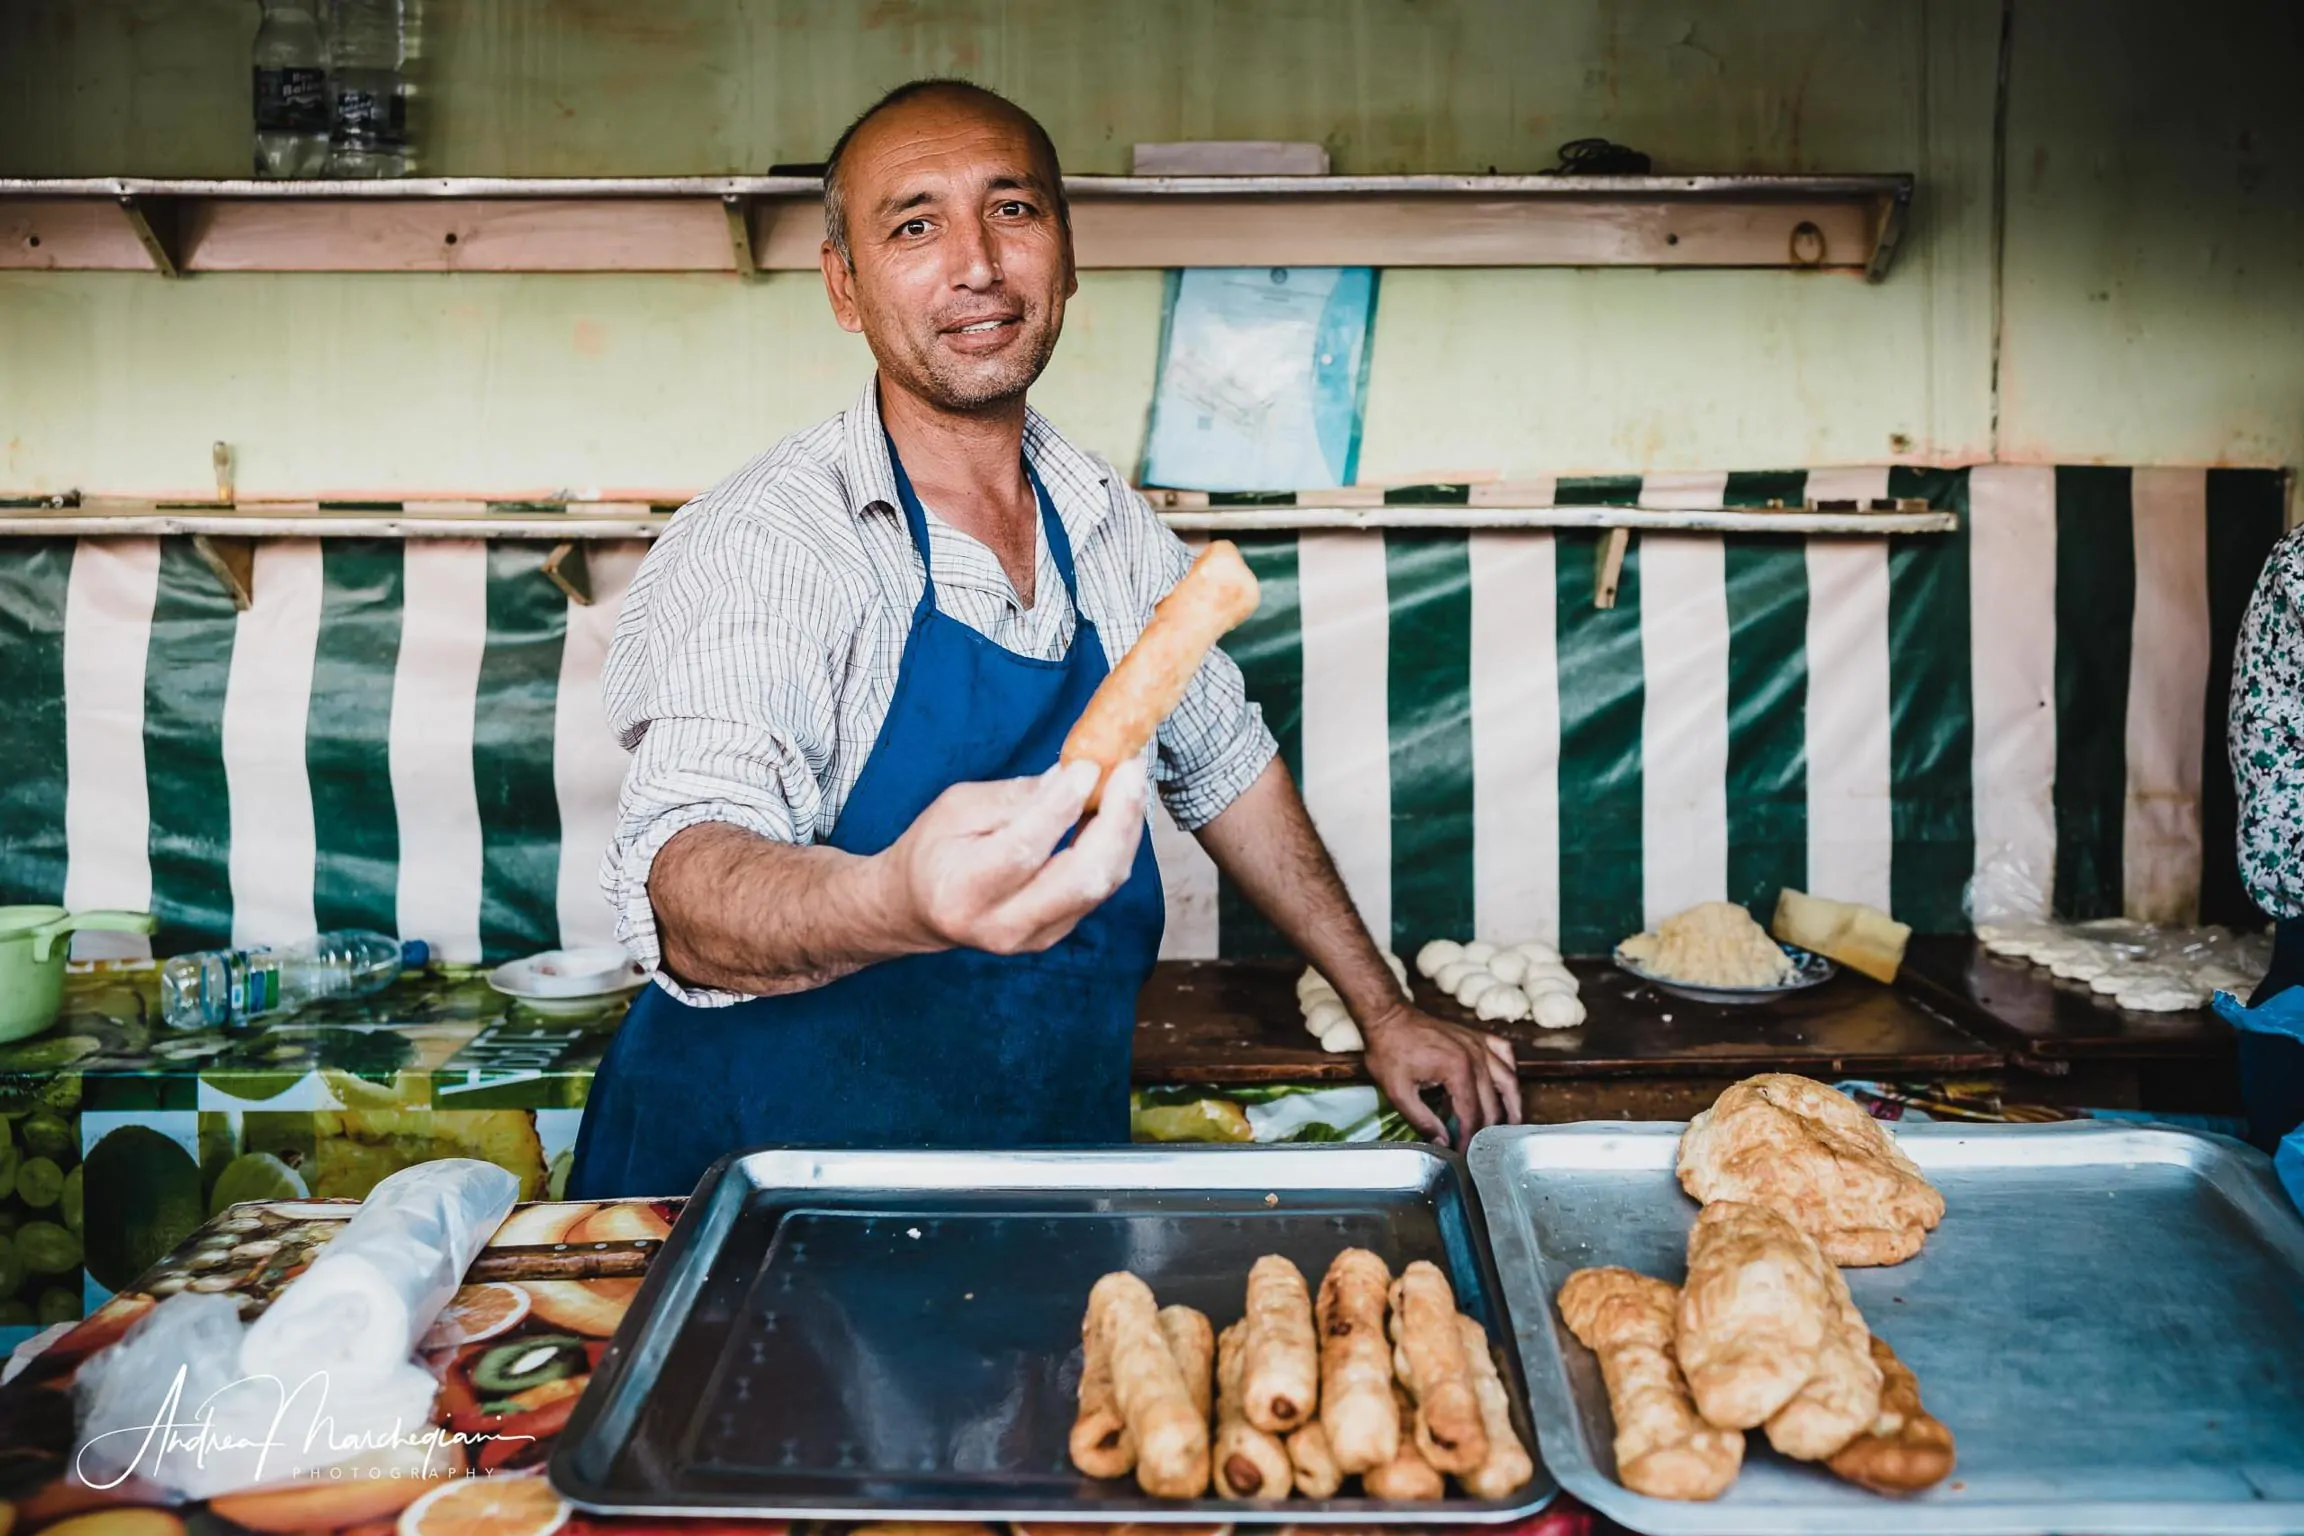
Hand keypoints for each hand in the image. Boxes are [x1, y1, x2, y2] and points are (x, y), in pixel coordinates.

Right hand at [884, 757, 1148, 955]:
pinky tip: (1120, 810)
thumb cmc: (933, 849)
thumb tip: (1070, 776)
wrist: (921, 907)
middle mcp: (1003, 924)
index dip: (1061, 807)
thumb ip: (1013, 798)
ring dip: (1125, 829)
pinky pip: (1100, 888)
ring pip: (1101, 885)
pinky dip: (1117, 845)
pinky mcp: (1058, 933)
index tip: (1088, 766)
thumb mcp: (956, 808)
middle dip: (1116, 820)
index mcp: (964, 891)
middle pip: (1080, 879)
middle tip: (1131, 769)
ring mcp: (1036, 936)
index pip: (1023, 850)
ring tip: (1131, 781)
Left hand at [1357, 1002, 1521, 1147]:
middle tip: (1481, 1146)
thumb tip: (1443, 1143)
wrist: (1388, 1016)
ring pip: (1508, 1078)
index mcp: (1457, 1070)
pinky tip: (1507, 1084)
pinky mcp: (1476, 1036)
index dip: (1469, 1138)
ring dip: (1512, 1104)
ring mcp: (1478, 1043)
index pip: (1472, 1114)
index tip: (1464, 1153)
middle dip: (1487, 1129)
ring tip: (1513, 1125)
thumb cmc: (1388, 1050)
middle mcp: (1475, 1056)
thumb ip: (1422, 1120)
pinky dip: (1509, 1070)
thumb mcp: (1398, 1091)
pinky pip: (1504, 1053)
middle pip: (1492, 1102)